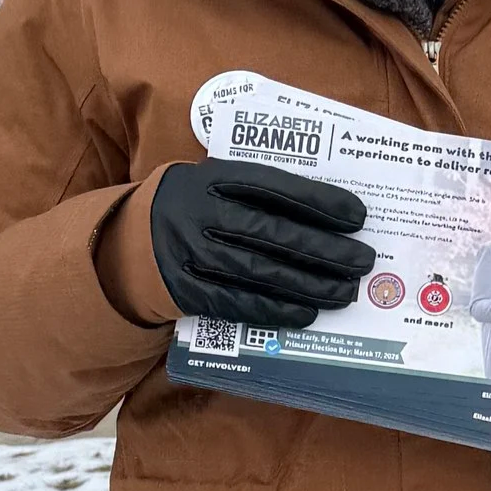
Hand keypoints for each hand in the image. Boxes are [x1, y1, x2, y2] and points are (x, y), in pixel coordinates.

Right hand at [149, 161, 374, 329]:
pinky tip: (307, 313)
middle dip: (324, 249)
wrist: (126, 241)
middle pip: (272, 233)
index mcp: (213, 178)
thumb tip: (332, 212)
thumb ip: (260, 192)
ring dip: (309, 285)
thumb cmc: (196, 207)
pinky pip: (237, 303)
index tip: (358, 216)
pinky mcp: (184, 290)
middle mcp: (199, 213)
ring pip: (260, 272)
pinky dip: (276, 310)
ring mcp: (189, 253)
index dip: (319, 202)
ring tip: (346, 292)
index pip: (275, 187)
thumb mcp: (217, 184)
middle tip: (363, 261)